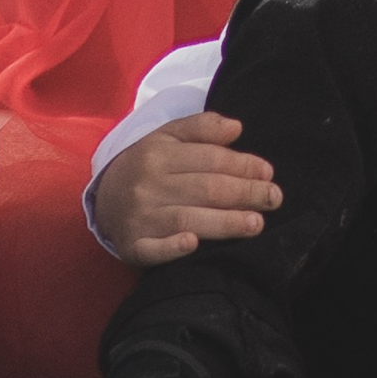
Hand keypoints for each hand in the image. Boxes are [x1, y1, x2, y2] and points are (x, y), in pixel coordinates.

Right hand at [94, 113, 278, 263]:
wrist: (102, 199)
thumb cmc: (147, 166)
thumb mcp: (167, 137)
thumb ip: (201, 128)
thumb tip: (236, 128)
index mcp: (159, 154)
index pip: (210, 159)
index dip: (243, 165)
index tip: (268, 172)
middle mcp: (149, 184)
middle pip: (206, 189)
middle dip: (245, 193)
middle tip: (274, 198)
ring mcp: (140, 217)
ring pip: (188, 219)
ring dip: (225, 222)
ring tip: (256, 223)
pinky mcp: (133, 245)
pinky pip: (153, 249)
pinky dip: (172, 248)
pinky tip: (193, 244)